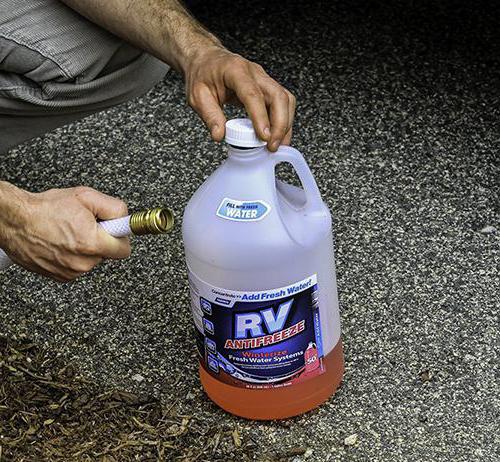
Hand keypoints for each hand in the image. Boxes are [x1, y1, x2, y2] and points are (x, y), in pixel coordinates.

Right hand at [0, 185, 129, 281]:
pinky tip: (61, 242)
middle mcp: (82, 262)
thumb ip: (114, 208)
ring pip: (92, 260)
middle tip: (86, 225)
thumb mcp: (86, 197)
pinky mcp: (60, 277)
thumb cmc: (45, 209)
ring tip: (69, 232)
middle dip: (101, 239)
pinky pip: (78, 266)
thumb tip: (126, 218)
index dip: (121, 236)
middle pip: (107, 253)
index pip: (124, 250)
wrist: (14, 221)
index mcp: (92, 244)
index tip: (116, 230)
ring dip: (86, 247)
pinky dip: (73, 255)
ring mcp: (71, 272)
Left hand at [185, 46, 295, 151]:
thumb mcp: (197, 95)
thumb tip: (220, 135)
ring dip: (285, 124)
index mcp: (235, 71)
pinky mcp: (268, 88)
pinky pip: (283, 103)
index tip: (264, 137)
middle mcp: (255, 73)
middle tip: (272, 146)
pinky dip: (284, 121)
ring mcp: (264, 79)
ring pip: (285, 100)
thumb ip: (209, 115)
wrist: (207, 60)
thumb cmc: (203, 74)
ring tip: (277, 144)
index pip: (253, 94)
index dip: (261, 117)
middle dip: (280, 124)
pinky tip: (277, 135)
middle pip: (278, 96)